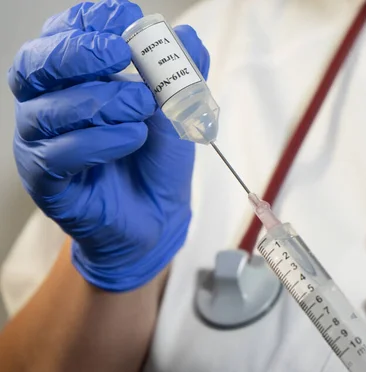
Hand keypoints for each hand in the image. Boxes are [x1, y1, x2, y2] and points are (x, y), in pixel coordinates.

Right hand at [9, 0, 209, 291]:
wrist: (159, 213)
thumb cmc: (158, 157)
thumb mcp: (176, 108)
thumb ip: (182, 72)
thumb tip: (185, 36)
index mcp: (74, 79)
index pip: (62, 35)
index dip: (88, 21)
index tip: (126, 18)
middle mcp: (48, 105)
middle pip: (35, 65)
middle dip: (78, 51)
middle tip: (121, 53)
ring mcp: (41, 144)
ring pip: (46, 110)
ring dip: (100, 100)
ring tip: (143, 106)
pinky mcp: (47, 182)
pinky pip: (58, 155)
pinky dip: (99, 141)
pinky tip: (132, 138)